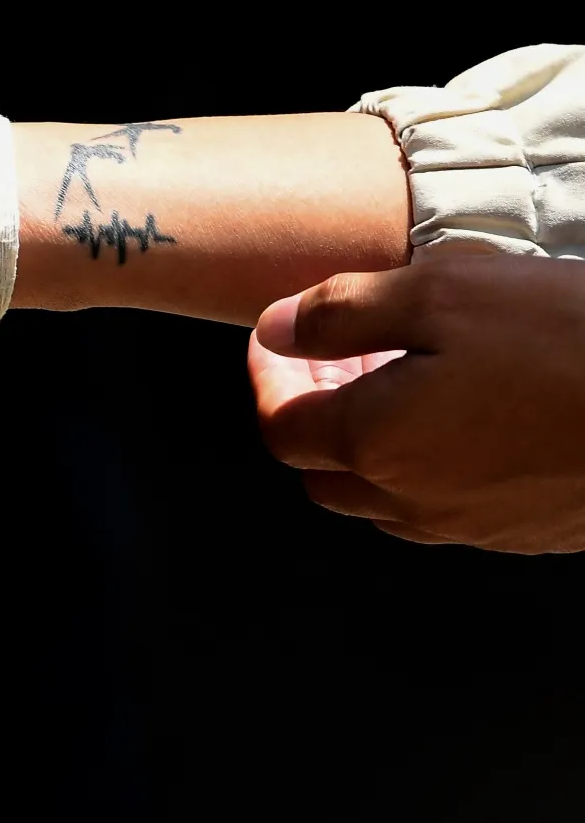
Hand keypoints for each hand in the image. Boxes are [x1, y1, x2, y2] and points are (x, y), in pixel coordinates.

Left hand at [247, 254, 584, 552]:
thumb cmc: (567, 339)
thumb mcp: (441, 290)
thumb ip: (340, 313)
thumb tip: (276, 331)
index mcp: (374, 442)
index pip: (279, 427)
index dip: (268, 379)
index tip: (278, 339)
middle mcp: (410, 500)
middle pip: (319, 471)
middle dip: (310, 412)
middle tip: (333, 355)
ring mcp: (470, 524)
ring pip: (381, 497)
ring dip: (369, 442)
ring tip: (398, 376)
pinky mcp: (524, 532)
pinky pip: (445, 508)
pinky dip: (427, 466)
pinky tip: (463, 413)